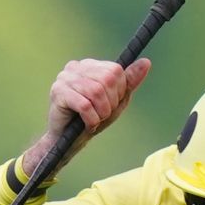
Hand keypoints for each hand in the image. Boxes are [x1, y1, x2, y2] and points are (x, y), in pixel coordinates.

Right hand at [24, 57, 151, 172]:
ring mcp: (64, 78)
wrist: (67, 142)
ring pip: (96, 91)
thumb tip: (146, 62)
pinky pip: (84, 105)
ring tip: (95, 121)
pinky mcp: (57, 92)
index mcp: (89, 65)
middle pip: (106, 80)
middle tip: (101, 115)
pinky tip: (88, 125)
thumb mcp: (116, 101)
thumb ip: (130, 82)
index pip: (115, 71)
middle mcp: (75, 67)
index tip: (110, 105)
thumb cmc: (92, 119)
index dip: (119, 92)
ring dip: (101, 113)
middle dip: (110, 103)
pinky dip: (91, 120)